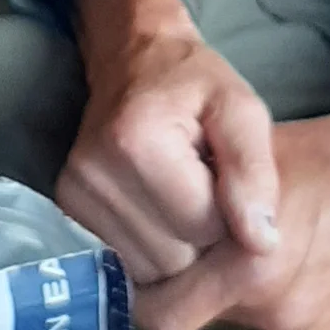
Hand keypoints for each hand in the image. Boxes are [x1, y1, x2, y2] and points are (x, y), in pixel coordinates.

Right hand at [56, 0, 282, 283]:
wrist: (132, 59)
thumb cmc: (194, 83)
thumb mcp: (241, 110)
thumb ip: (255, 173)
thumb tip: (262, 243)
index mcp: (139, 143)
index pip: (204, 227)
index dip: (228, 211)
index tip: (221, 174)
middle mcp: (94, 175)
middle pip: (174, 257)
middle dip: (200, 233)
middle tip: (201, 184)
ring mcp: (72, 196)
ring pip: (150, 270)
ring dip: (175, 244)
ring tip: (177, 193)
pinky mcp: (67, 211)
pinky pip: (125, 265)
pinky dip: (149, 246)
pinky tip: (155, 207)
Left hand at [135, 93, 329, 329]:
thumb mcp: (261, 155)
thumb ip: (207, 188)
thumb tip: (155, 200)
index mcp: (249, 266)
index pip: (159, 308)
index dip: (142, 284)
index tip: (140, 255)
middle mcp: (275, 310)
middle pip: (196, 314)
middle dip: (185, 286)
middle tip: (187, 250)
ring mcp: (307, 328)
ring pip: (240, 316)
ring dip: (232, 286)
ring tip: (252, 240)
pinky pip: (284, 318)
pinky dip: (277, 293)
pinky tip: (302, 253)